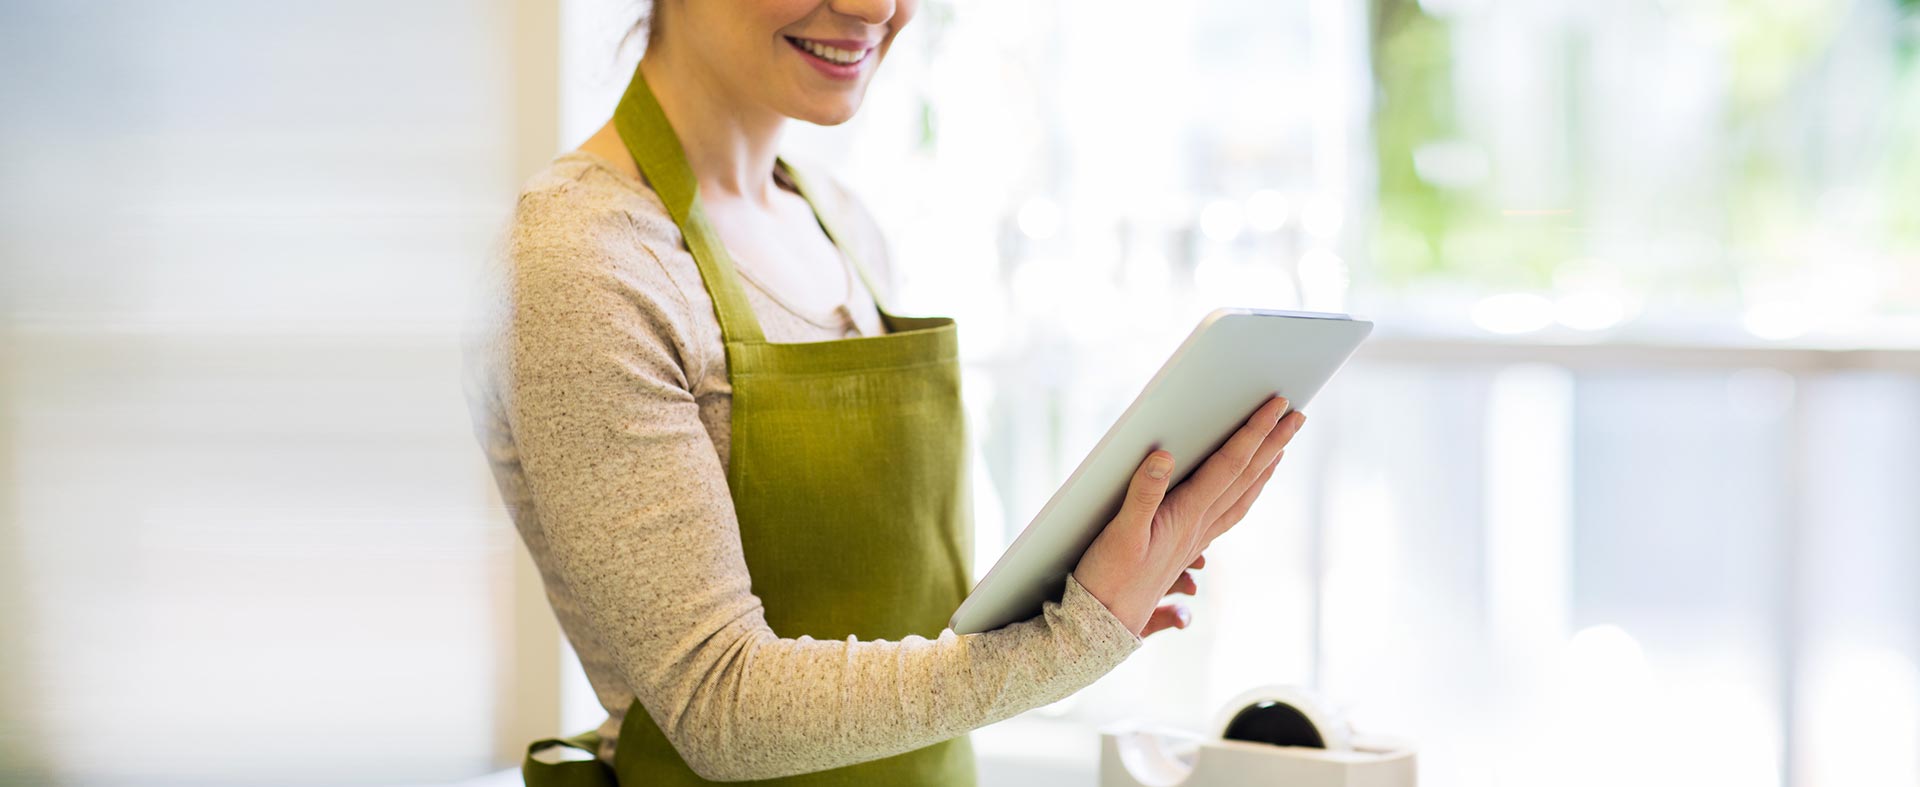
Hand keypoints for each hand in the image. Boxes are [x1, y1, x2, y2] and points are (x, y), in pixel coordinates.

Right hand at [1072, 395, 1304, 635]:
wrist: (1104, 622)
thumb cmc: (1108, 578)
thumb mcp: (1120, 533)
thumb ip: (1143, 494)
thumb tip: (1164, 456)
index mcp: (1187, 516)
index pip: (1230, 465)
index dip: (1254, 433)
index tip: (1276, 407)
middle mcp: (1200, 526)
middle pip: (1246, 477)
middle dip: (1273, 443)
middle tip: (1297, 415)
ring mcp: (1196, 539)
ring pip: (1242, 497)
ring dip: (1264, 468)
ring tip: (1282, 446)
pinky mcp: (1186, 549)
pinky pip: (1228, 514)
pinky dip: (1245, 494)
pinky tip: (1246, 490)